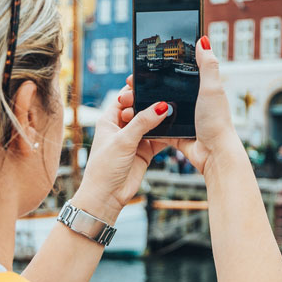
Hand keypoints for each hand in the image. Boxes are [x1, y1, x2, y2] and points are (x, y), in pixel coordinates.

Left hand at [71, 83, 171, 221]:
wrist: (107, 196)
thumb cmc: (104, 167)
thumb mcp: (123, 140)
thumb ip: (143, 122)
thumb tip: (161, 106)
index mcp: (109, 119)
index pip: (124, 98)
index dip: (136, 91)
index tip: (151, 84)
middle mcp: (122, 128)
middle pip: (141, 109)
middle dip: (153, 104)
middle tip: (167, 97)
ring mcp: (134, 140)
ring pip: (151, 124)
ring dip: (161, 119)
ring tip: (175, 111)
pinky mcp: (145, 152)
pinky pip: (159, 139)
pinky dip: (167, 135)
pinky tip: (177, 129)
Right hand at [118, 36, 240, 175]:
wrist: (213, 154)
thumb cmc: (216, 121)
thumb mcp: (212, 88)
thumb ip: (207, 65)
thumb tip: (203, 39)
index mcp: (198, 88)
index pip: (171, 74)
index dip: (153, 72)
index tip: (136, 72)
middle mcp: (188, 101)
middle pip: (158, 92)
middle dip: (139, 91)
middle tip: (126, 91)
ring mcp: (180, 118)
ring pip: (154, 110)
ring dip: (138, 108)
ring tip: (125, 107)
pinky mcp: (174, 133)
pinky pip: (155, 127)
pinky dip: (143, 125)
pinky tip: (131, 121)